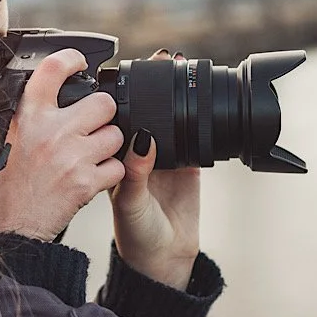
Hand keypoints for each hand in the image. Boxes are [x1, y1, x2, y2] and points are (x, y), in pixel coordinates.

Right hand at [0, 48, 125, 240]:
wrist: (5, 229)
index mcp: (27, 116)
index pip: (54, 69)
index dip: (72, 59)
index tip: (78, 63)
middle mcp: (52, 132)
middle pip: (102, 102)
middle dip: (101, 113)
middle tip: (89, 125)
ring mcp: (72, 158)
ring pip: (116, 135)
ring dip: (108, 144)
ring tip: (89, 154)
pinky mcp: (86, 184)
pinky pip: (118, 167)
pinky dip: (110, 173)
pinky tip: (91, 176)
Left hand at [108, 50, 200, 289]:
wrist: (163, 258)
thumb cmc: (134, 233)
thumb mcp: (128, 202)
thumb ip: (134, 173)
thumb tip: (141, 141)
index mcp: (114, 156)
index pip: (118, 116)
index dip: (123, 92)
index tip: (130, 69)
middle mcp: (137, 151)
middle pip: (146, 109)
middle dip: (153, 83)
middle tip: (163, 58)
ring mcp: (163, 154)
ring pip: (170, 116)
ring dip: (176, 94)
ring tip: (181, 68)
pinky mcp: (189, 162)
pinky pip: (195, 134)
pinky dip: (199, 118)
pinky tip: (203, 101)